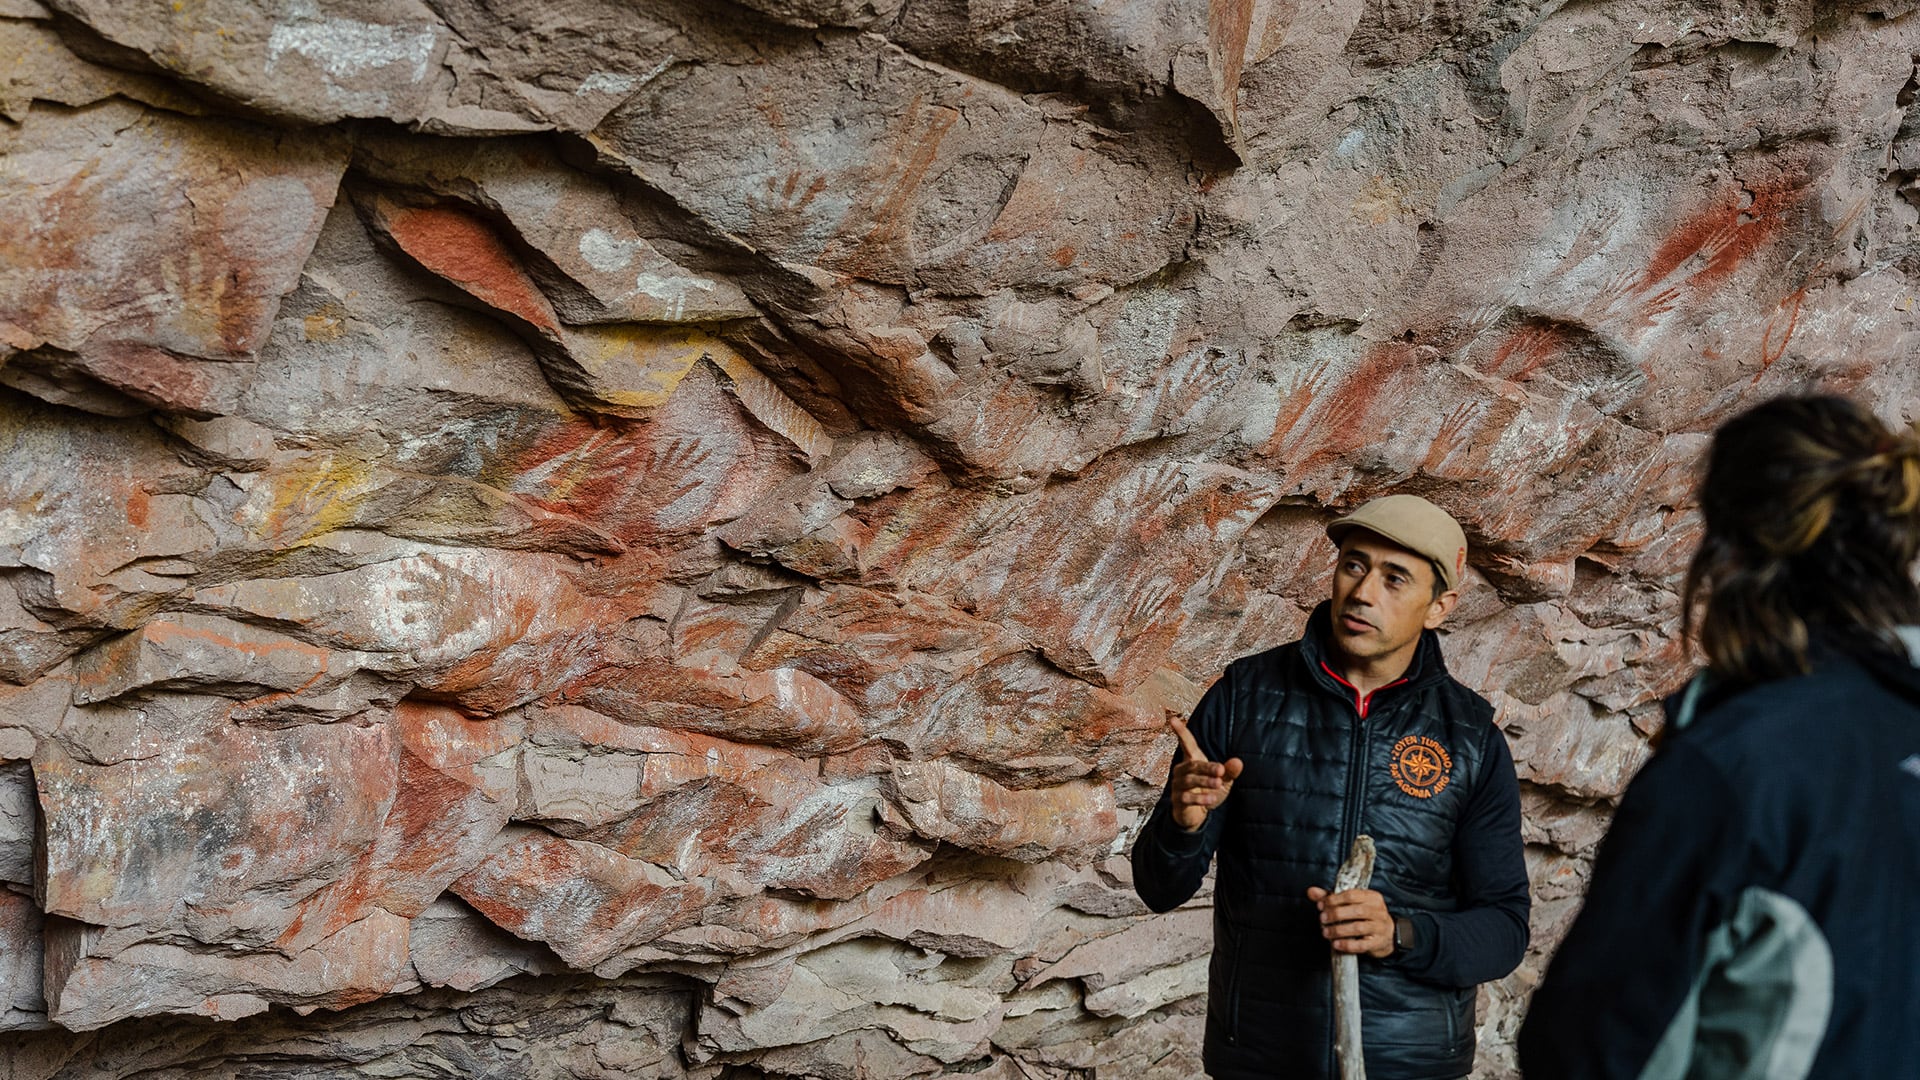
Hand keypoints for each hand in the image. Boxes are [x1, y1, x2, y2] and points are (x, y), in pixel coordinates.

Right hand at [1169, 717, 1243, 831]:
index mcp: (1193, 761)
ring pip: (1189, 780)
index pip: (1186, 744)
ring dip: (1204, 782)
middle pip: (1192, 765)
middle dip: (1207, 767)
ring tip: (1218, 784)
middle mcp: (1182, 770)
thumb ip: (1230, 771)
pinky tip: (1211, 799)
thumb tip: (1237, 762)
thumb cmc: (1208, 792)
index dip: (1181, 732)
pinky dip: (1200, 798)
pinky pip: (1186, 797)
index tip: (1173, 720)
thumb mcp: (1223, 781)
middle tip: (1221, 770)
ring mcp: (1178, 785)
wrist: (1196, 815)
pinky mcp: (1178, 800)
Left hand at [1307, 886, 1394, 957]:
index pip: (1351, 895)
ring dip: (1338, 930)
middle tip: (1322, 919)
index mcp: (1372, 897)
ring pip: (1358, 928)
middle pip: (1355, 911)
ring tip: (1326, 932)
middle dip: (1335, 915)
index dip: (1334, 900)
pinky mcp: (1378, 942)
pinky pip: (1362, 945)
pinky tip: (1336, 944)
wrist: (1387, 935)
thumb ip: (1331, 897)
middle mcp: (1378, 911)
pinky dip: (1347, 945)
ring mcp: (1380, 927)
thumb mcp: (1352, 904)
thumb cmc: (1366, 916)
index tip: (1321, 905)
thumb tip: (1312, 891)